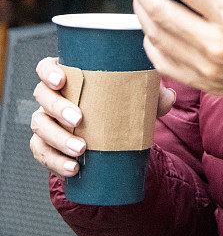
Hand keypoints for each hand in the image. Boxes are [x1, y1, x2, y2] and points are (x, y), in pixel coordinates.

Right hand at [30, 57, 175, 178]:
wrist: (110, 132)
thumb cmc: (119, 103)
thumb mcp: (136, 94)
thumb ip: (153, 94)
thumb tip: (169, 97)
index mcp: (68, 76)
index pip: (46, 67)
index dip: (48, 72)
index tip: (62, 80)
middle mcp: (51, 96)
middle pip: (42, 97)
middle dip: (57, 108)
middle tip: (79, 119)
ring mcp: (46, 120)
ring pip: (39, 126)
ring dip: (57, 138)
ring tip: (81, 150)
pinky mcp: (47, 145)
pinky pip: (41, 153)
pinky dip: (54, 162)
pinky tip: (73, 168)